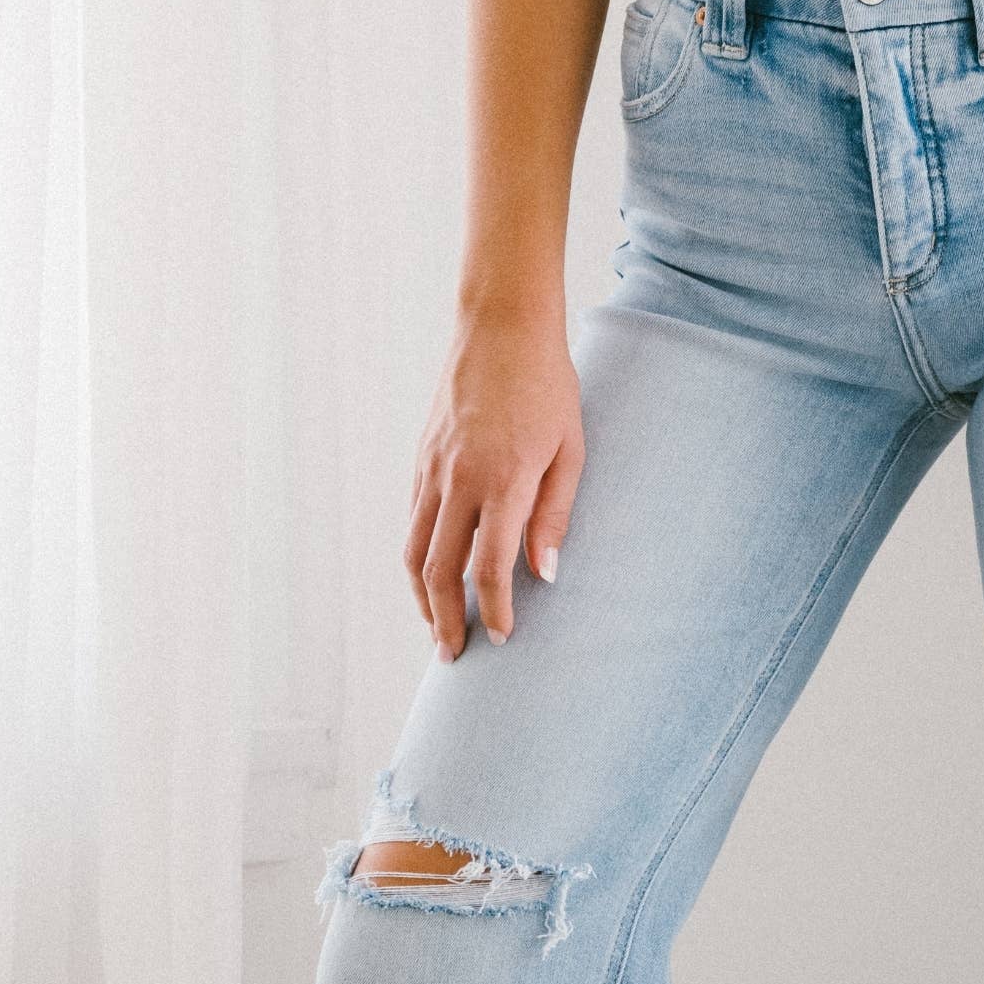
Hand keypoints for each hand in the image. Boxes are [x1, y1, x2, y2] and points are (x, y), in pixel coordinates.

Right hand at [405, 314, 584, 658]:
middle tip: (454, 656)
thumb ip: (556, 515)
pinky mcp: (421, 458)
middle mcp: (458, 480)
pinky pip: (412, 520)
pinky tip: (432, 574)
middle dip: (444, 620)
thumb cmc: (549, 386)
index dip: (493, 610)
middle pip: (438, 570)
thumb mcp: (570, 449)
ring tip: (434, 627)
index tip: (502, 637)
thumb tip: (546, 574)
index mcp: (502, 480)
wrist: (501, 327)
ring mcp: (432, 469)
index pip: (488, 567)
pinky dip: (417, 558)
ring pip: (413, 550)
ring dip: (421, 597)